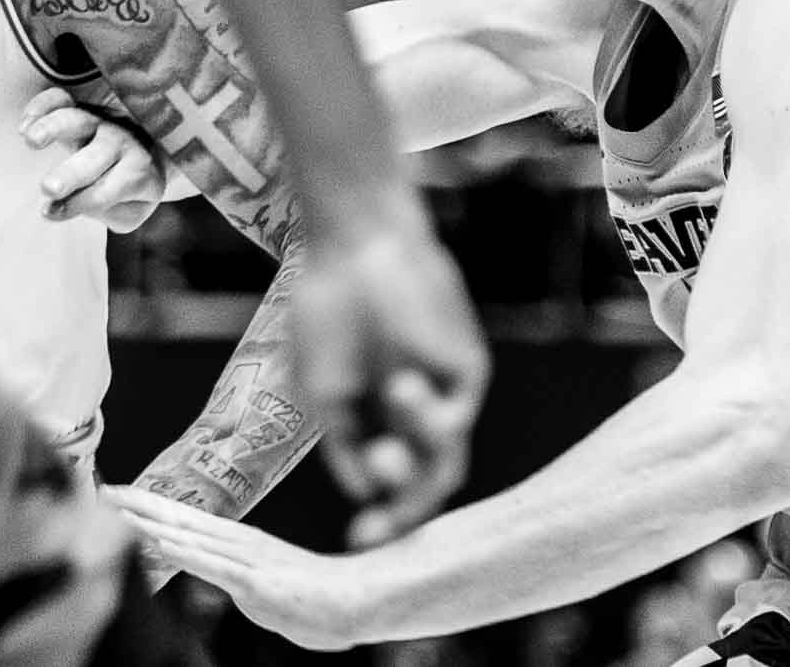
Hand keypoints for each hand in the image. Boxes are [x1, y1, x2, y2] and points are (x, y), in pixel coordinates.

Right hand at [18, 87, 165, 232]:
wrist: (155, 147)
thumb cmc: (134, 186)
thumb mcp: (131, 210)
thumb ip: (107, 212)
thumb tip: (67, 206)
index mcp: (139, 171)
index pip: (108, 190)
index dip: (79, 203)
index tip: (51, 212)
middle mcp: (121, 142)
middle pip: (97, 154)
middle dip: (71, 172)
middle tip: (48, 187)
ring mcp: (102, 120)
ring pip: (78, 119)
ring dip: (53, 127)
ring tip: (31, 140)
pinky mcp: (83, 104)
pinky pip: (62, 99)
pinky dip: (42, 106)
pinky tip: (24, 126)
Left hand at [105, 486, 367, 650]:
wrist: (356, 601)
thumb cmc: (316, 598)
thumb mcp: (266, 586)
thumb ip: (241, 579)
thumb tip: (225, 581)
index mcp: (239, 540)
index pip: (185, 517)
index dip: (149, 504)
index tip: (116, 494)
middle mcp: (238, 541)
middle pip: (178, 517)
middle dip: (137, 503)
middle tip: (101, 488)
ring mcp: (244, 558)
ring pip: (187, 534)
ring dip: (148, 522)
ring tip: (115, 509)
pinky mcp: (253, 581)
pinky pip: (211, 564)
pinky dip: (182, 551)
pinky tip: (158, 543)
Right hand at [294, 201, 486, 548]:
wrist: (355, 247)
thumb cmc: (327, 309)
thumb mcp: (322, 389)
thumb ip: (343, 444)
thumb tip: (363, 494)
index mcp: (372, 421)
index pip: (384, 485)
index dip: (376, 516)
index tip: (355, 542)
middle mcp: (410, 415)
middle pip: (420, 484)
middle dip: (399, 515)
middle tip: (373, 535)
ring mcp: (441, 393)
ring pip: (442, 460)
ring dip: (413, 469)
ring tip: (384, 447)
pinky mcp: (467, 369)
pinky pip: (456, 416)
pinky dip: (430, 419)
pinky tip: (403, 387)